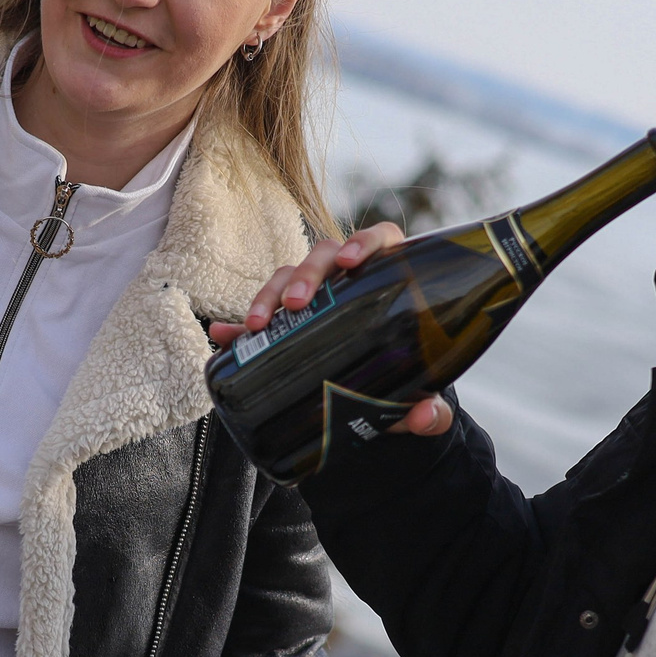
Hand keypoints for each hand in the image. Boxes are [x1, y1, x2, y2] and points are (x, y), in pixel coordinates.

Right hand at [204, 222, 452, 436]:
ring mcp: (315, 295)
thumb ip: (431, 410)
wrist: (383, 396)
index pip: (380, 240)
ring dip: (269, 294)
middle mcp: (348, 278)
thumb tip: (425, 416)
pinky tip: (224, 338)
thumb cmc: (409, 378)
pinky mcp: (287, 320)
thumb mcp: (421, 393)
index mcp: (388, 277)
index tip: (348, 262)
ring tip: (255, 325)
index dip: (364, 242)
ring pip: (287, 276)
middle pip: (324, 255)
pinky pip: (262, 314)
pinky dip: (239, 327)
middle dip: (305, 274)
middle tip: (296, 304)